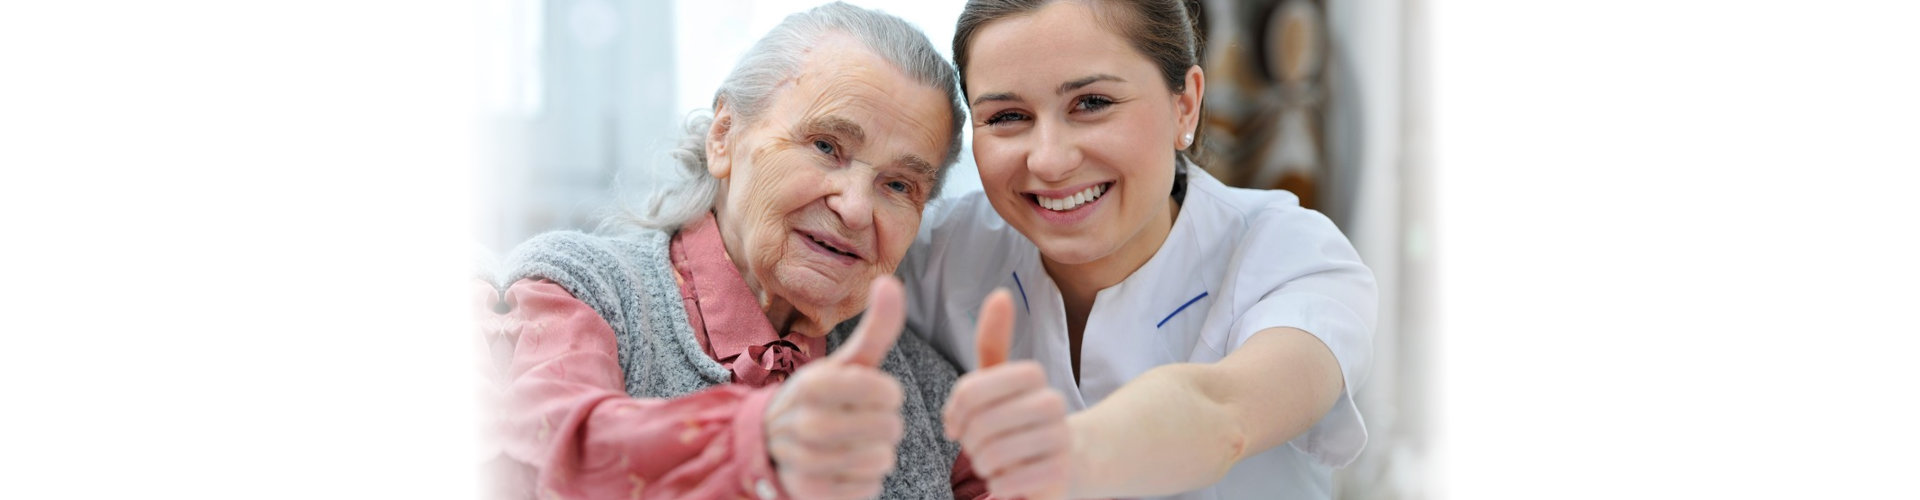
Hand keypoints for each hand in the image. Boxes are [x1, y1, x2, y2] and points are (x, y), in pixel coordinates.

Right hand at [763, 276, 909, 499]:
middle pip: (889, 428)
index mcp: (814, 384)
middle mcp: (806, 423)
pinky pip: (867, 489)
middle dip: (885, 424)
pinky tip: (843, 466)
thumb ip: (876, 326)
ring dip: (877, 452)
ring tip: (853, 443)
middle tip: (860, 420)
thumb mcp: (847, 362)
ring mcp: (806, 461)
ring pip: (881, 460)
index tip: (870, 393)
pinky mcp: (811, 493)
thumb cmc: (822, 398)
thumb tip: (890, 280)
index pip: (887, 392)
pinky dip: (864, 479)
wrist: (769, 444)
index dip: (887, 394)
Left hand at [943, 289, 1071, 499]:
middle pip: (979, 425)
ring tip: (995, 462)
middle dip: (970, 443)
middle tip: (980, 447)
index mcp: (1033, 375)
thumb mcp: (1001, 379)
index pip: (969, 392)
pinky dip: (999, 485)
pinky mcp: (1060, 475)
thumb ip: (993, 340)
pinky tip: (1010, 479)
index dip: (956, 412)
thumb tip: (1000, 293)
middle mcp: (1052, 402)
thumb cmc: (1020, 418)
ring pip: (992, 455)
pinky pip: (1006, 482)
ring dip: (984, 465)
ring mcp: (1059, 440)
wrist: (1069, 460)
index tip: (959, 423)